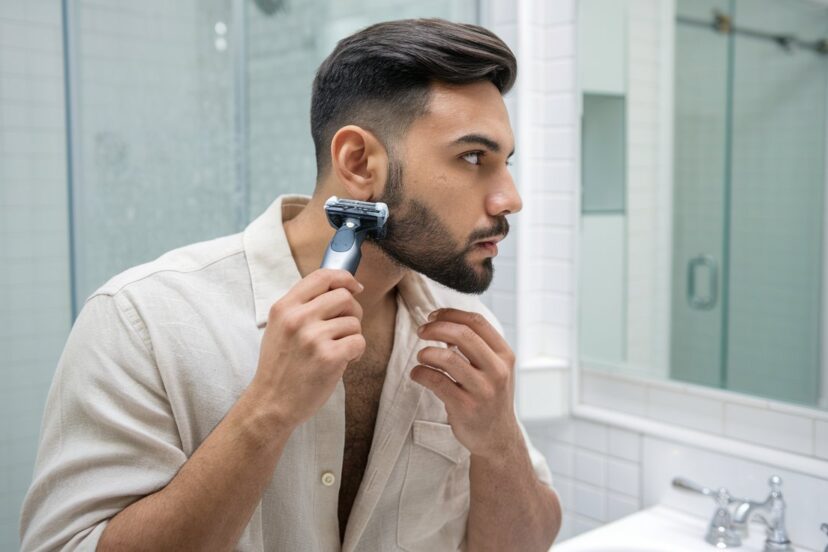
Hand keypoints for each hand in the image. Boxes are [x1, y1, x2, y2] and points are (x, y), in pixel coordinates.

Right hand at [248, 268, 365, 429]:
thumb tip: (340, 289)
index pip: (321, 276)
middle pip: (344, 296)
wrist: (271, 403)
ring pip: (354, 321)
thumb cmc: (279, 366)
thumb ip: (303, 306)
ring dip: (351, 336)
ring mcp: (313, 337)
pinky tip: (342, 361)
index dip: (344, 278)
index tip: (354, 286)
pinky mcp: (329, 357)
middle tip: (345, 328)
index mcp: (285, 307)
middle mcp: (298, 318)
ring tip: (336, 350)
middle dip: (352, 311)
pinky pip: (359, 341)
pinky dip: (356, 352)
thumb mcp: (280, 327)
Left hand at [410, 308, 520, 458]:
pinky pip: (436, 382)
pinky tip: (417, 373)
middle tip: (421, 331)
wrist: (497, 438)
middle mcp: (497, 370)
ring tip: (421, 356)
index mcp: (504, 355)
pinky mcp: (465, 407)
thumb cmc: (490, 396)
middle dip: (436, 328)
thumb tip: (445, 320)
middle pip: (462, 335)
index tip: (433, 316)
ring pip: (448, 358)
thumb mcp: (495, 368)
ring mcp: (483, 390)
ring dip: (427, 352)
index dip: (450, 314)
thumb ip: (478, 345)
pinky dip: (420, 373)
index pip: (477, 322)